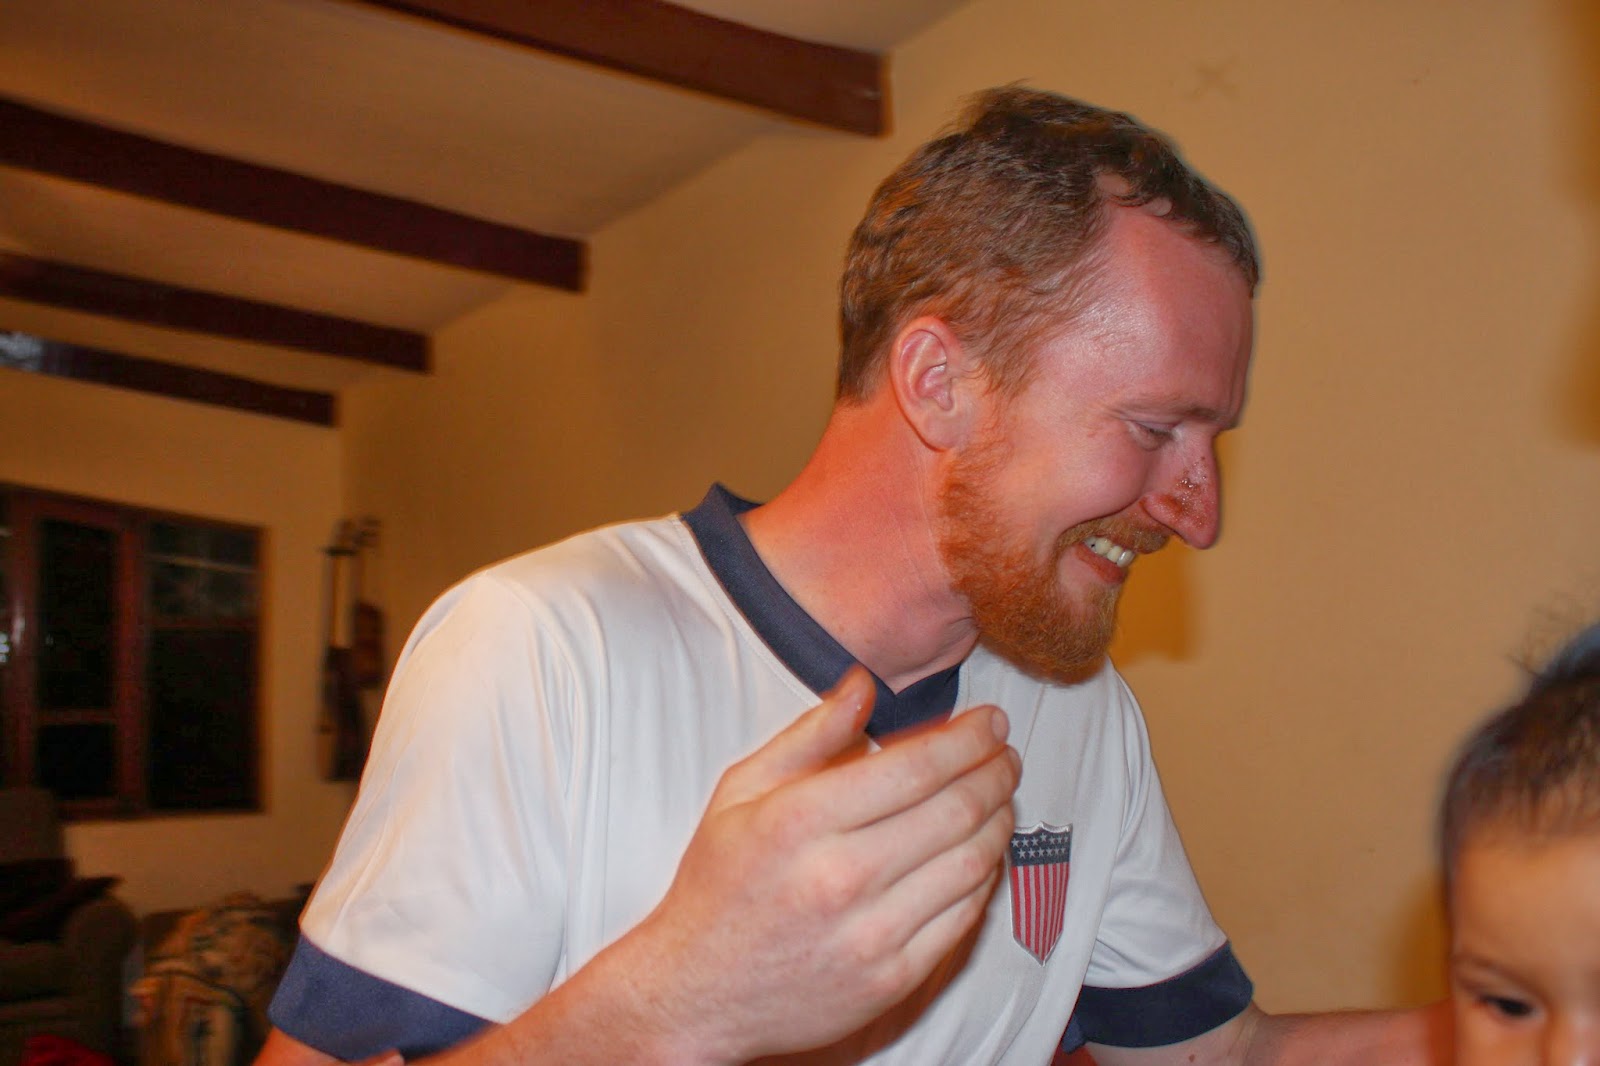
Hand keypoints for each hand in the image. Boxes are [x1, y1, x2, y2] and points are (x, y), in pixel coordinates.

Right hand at [618, 666, 1020, 1062]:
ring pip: (972, 863)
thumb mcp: (742, 791)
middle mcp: (840, 878)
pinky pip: (964, 918)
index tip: (990, 722)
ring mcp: (871, 934)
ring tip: (1001, 797)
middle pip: (955, 811)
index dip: (968, 739)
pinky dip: (985, 877)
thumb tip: (864, 685)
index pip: (915, 767)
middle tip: (1006, 754)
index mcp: (800, 821)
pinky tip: (982, 852)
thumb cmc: (719, 884)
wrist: (698, 992)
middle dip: (995, 772)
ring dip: (1000, 820)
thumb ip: (810, 736)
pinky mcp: (892, 979)